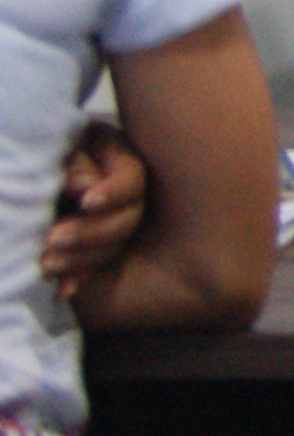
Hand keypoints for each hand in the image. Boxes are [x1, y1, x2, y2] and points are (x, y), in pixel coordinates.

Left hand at [44, 123, 148, 300]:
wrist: (18, 172)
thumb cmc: (37, 148)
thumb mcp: (58, 147)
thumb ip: (73, 162)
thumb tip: (84, 186)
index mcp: (117, 157)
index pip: (133, 178)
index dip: (114, 192)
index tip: (86, 202)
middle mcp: (122, 193)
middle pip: (129, 218)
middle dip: (91, 232)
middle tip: (53, 238)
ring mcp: (110, 220)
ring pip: (114, 247)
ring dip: (81, 259)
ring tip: (46, 264)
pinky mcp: (93, 244)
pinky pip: (95, 265)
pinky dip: (78, 276)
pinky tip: (62, 288)